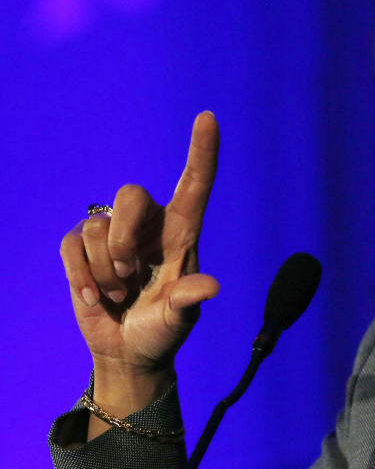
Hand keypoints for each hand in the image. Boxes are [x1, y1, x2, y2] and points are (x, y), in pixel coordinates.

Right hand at [60, 112, 219, 418]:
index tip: (208, 117)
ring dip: (103, 272)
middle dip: (123, 239)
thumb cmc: (163, 330)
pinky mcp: (81, 247)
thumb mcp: (180, 318)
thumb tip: (210, 285)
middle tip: (131, 277)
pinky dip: (80, 277)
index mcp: (182, 232)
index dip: (202, 150)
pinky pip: (71, 244)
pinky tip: (96, 298)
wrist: (128, 351)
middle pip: (130, 195)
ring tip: (120, 294)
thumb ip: (189, 299)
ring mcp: (113, 233)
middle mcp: (149, 224)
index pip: (195, 184)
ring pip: (96, 228)